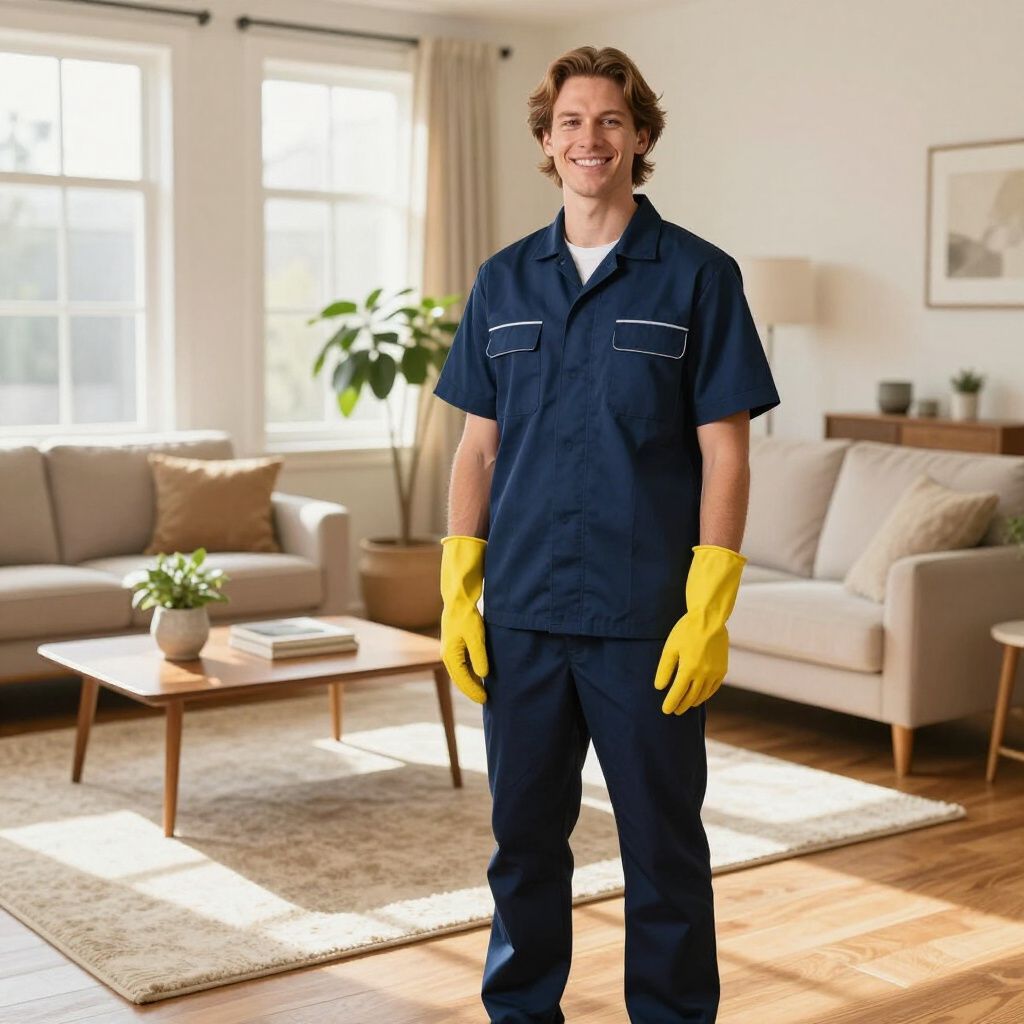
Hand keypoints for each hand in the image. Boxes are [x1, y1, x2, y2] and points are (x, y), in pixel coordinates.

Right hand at [439, 535, 488, 703]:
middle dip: (471, 690)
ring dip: (470, 682)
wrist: (458, 600)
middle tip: (485, 699)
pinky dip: (469, 673)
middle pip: (459, 679)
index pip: (463, 680)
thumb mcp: (477, 637)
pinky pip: (461, 665)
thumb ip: (479, 657)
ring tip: (483, 690)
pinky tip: (479, 674)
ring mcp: (449, 650)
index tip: (485, 700)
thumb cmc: (467, 617)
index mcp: (451, 656)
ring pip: (460, 673)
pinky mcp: (454, 645)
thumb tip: (482, 676)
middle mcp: (447, 655)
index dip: (474, 692)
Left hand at [653, 544, 745, 714]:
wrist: (709, 619)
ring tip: (686, 705)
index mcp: (689, 670)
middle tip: (674, 711)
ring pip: (703, 694)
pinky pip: (714, 688)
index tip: (665, 711)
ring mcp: (715, 673)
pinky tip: (700, 696)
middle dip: (681, 705)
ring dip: (693, 702)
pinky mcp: (722, 669)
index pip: (677, 694)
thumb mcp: (670, 648)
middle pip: (690, 697)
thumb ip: (665, 669)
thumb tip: (659, 687)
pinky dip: (706, 694)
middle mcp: (703, 675)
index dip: (670, 704)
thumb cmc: (686, 631)